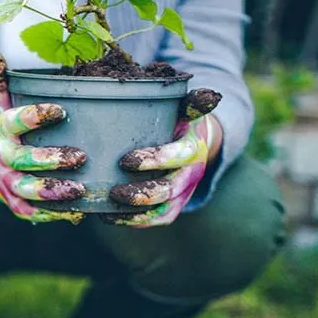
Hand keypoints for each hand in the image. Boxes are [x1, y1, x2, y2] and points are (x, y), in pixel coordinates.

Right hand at [0, 52, 86, 223]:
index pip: (16, 121)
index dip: (36, 116)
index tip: (60, 110)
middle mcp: (0, 157)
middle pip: (23, 161)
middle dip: (51, 160)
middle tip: (80, 156)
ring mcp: (4, 180)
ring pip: (26, 190)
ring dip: (52, 192)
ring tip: (79, 190)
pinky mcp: (10, 198)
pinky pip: (27, 211)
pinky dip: (49, 215)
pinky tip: (75, 213)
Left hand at [103, 89, 222, 227]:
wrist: (195, 140)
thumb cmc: (178, 119)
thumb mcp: (184, 107)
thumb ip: (191, 101)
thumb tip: (210, 96)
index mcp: (193, 147)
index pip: (179, 156)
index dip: (155, 160)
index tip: (125, 161)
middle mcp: (191, 173)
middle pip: (170, 190)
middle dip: (142, 193)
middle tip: (114, 192)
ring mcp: (182, 193)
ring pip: (163, 210)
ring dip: (136, 213)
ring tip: (108, 207)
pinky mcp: (173, 205)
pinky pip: (156, 220)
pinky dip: (133, 221)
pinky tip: (107, 216)